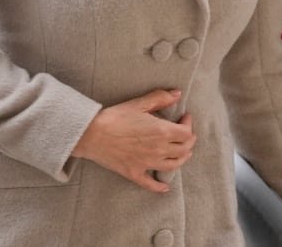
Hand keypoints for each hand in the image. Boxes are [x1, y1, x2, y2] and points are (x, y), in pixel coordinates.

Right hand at [71, 89, 196, 192]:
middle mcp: (158, 150)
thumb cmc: (115, 117)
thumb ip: (160, 98)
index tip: (185, 117)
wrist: (91, 134)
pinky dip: (160, 187)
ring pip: (172, 166)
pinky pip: (150, 184)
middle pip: (184, 150)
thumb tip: (177, 94)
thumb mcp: (139, 104)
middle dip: (189, 142)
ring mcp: (147, 163)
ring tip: (183, 153)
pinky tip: (165, 188)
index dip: (189, 124)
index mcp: (162, 132)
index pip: (186, 133)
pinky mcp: (134, 173)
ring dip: (181, 160)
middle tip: (187, 135)